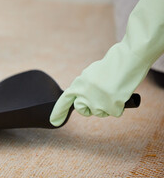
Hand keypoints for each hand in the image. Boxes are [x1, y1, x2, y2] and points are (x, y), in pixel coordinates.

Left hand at [50, 0, 163, 125]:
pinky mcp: (111, 108)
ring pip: (100, 112)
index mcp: (78, 84)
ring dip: (107, 105)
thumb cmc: (112, 65)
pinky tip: (121, 94)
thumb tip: (82, 95)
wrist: (128, 60)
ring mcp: (97, 103)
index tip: (54, 121)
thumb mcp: (91, 73)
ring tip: (113, 90)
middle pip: (83, 110)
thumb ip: (84, 85)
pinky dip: (120, 105)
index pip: (65, 100)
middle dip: (90, 107)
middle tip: (101, 96)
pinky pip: (115, 112)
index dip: (59, 111)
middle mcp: (84, 95)